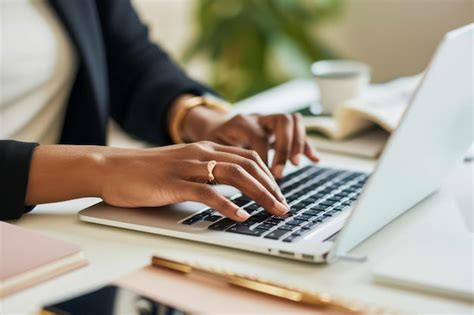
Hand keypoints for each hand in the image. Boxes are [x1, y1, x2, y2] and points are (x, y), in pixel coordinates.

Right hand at [99, 141, 287, 220]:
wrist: (111, 168)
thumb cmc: (146, 171)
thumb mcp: (182, 166)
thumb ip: (205, 172)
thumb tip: (229, 189)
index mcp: (205, 148)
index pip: (248, 157)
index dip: (268, 175)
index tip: (278, 193)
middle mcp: (201, 153)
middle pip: (248, 165)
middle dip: (272, 186)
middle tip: (284, 206)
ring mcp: (188, 167)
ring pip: (235, 175)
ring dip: (260, 194)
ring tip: (274, 210)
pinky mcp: (173, 183)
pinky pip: (207, 192)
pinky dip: (228, 204)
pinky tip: (241, 215)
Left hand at [179, 103, 319, 177]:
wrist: (212, 127)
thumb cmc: (211, 145)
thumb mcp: (210, 152)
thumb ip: (221, 165)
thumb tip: (227, 191)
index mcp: (240, 122)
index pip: (258, 137)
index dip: (263, 158)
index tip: (260, 180)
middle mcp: (257, 117)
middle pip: (281, 121)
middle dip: (285, 147)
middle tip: (280, 173)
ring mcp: (269, 120)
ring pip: (292, 121)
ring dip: (298, 143)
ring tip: (296, 164)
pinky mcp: (277, 128)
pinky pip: (298, 131)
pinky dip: (306, 145)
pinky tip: (314, 159)